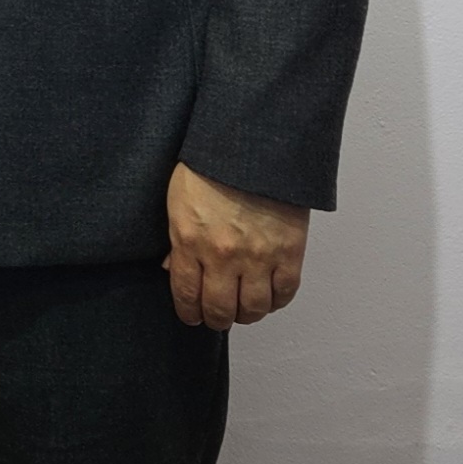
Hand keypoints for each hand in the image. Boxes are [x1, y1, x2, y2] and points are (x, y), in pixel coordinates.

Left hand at [163, 161, 308, 328]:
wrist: (254, 145)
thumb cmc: (211, 165)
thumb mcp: (177, 199)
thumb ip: (176, 239)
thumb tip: (172, 269)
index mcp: (190, 241)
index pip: (186, 295)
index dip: (188, 312)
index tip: (191, 316)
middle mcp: (223, 255)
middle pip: (220, 310)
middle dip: (215, 318)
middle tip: (217, 316)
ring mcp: (259, 256)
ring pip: (253, 309)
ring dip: (246, 314)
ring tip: (242, 308)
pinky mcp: (290, 252)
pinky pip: (285, 292)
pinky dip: (276, 301)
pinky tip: (268, 296)